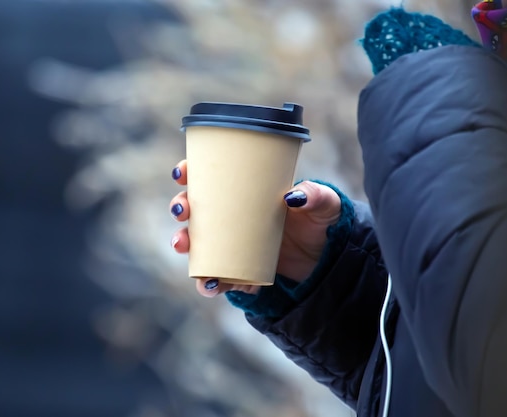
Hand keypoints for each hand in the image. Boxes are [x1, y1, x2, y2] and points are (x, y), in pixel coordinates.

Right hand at [170, 160, 341, 297]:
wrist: (327, 258)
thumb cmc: (321, 221)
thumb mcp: (325, 204)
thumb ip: (314, 196)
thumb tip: (291, 198)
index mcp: (246, 190)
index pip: (210, 176)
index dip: (189, 172)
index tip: (182, 174)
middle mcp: (232, 215)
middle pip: (194, 208)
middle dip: (179, 207)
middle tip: (182, 212)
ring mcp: (232, 243)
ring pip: (196, 242)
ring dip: (183, 243)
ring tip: (183, 247)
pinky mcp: (237, 269)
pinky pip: (216, 276)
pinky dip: (210, 282)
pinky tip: (212, 283)